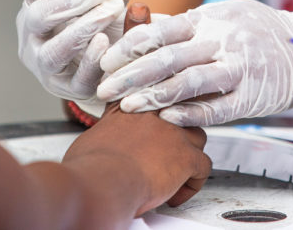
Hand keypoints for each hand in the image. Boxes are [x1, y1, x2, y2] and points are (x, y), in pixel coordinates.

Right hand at [17, 0, 132, 99]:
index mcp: (33, 6)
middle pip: (40, 15)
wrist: (104, 67)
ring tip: (112, 11)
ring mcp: (42, 64)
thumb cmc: (99, 26)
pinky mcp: (63, 89)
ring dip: (84, 28)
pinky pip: (74, 79)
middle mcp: (30, 36)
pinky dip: (90, 60)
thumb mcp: (106, 3)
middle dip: (77, 1)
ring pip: (53, 51)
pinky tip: (106, 42)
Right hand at [63, 102, 211, 215]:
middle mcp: (155, 112)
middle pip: (178, 114)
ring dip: (189, 155)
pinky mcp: (186, 156)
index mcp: (130, 106)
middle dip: (175, 134)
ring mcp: (173, 132)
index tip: (153, 130)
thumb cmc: (89, 165)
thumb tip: (102, 145)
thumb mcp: (91, 136)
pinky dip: (194, 183)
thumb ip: (105, 133)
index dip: (155, 117)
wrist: (102, 180)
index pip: (152, 98)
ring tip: (175, 173)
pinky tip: (176, 195)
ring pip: (196, 137)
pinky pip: (203, 166)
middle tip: (165, 154)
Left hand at [97, 0, 292, 125]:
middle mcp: (222, 41)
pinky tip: (167, 118)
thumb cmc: (255, 30)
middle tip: (104, 89)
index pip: (161, 30)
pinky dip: (190, 113)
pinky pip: (217, 108)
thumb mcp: (220, 16)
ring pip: (190, 82)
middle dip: (131, 74)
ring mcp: (239, 69)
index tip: (106, 60)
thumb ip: (182, 24)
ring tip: (127, 106)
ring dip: (154, 95)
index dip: (129, 46)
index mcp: (210, 19)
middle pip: (168, 57)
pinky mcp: (252, 97)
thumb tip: (139, 21)